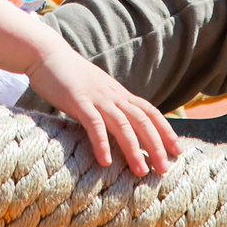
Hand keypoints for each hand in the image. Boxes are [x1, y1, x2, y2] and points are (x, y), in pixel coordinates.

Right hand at [27, 39, 180, 175]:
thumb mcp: (98, 91)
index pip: (150, 112)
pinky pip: (93, 123)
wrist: (48, 55)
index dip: (166, 131)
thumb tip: (123, 126)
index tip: (177, 150)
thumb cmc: (71, 77)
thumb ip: (111, 106)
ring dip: (133, 149)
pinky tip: (105, 161)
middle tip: (165, 169)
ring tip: (141, 171)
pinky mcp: (78, 101)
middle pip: (142, 121)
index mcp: (120, 94)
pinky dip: (101, 143)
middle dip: (156, 145)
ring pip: (122, 124)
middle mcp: (113, 96)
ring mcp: (97, 98)